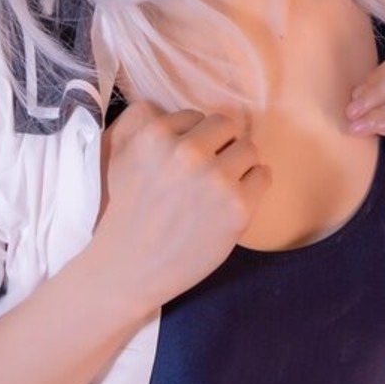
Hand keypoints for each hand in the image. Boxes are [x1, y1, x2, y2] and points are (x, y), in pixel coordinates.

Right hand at [92, 101, 272, 309]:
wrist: (129, 268)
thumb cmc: (127, 214)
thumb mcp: (120, 158)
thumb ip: (150, 126)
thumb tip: (193, 115)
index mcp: (156, 136)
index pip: (195, 116)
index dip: (193, 139)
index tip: (186, 162)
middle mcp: (187, 153)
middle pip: (226, 125)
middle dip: (220, 146)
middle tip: (209, 172)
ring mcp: (215, 179)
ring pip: (249, 148)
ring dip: (239, 165)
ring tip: (222, 188)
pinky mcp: (237, 205)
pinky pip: (263, 175)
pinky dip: (254, 186)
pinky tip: (234, 201)